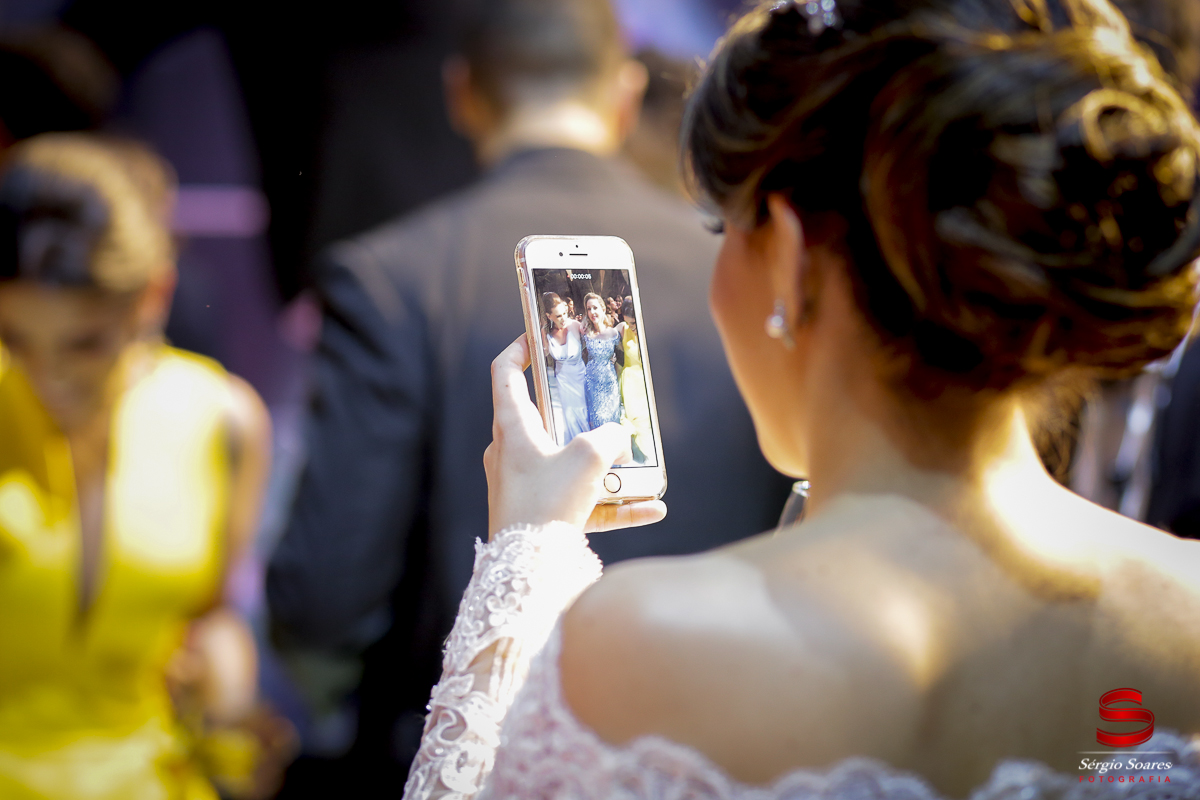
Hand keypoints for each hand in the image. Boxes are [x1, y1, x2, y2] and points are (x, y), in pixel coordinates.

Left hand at [485, 335, 665, 537]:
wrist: (527, 570)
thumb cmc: (546, 504)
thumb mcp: (588, 457)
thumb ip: (609, 437)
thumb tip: (617, 437)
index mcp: (511, 427)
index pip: (505, 373)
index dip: (521, 349)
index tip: (541, 337)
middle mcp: (512, 453)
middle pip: (545, 419)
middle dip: (580, 412)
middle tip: (607, 402)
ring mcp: (525, 486)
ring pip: (569, 465)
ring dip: (606, 465)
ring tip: (642, 466)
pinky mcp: (541, 517)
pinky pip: (583, 504)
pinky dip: (615, 505)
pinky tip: (653, 510)